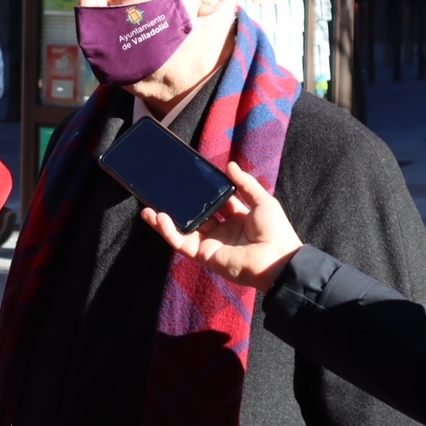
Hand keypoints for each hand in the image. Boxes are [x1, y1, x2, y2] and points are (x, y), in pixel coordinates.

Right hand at [140, 161, 302, 293]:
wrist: (276, 260)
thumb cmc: (275, 231)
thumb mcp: (263, 201)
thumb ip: (245, 184)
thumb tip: (230, 166)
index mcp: (237, 218)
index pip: (215, 203)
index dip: (202, 192)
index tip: (189, 180)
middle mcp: (222, 231)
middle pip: (195, 216)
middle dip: (180, 205)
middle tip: (164, 192)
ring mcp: (211, 244)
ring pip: (183, 230)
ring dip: (166, 220)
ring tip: (148, 207)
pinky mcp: (204, 255)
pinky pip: (182, 242)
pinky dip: (169, 231)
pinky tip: (159, 218)